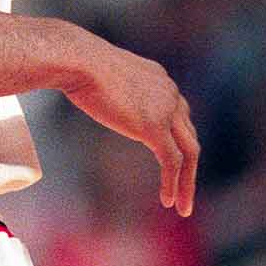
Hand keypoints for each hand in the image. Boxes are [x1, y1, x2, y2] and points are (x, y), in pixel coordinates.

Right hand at [58, 40, 199, 216]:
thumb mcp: (103, 73)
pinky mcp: (155, 127)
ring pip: (188, 152)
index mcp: (159, 78)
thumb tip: (90, 87)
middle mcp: (169, 92)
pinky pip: (172, 161)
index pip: (178, 112)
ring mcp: (165, 110)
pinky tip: (166, 200)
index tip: (169, 159)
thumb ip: (110, 85)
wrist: (77, 59)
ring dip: (187, 182)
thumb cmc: (76, 62)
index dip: (176, 138)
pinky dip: (173, 183)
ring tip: (181, 205)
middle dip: (189, 164)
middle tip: (184, 187)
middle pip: (188, 134)